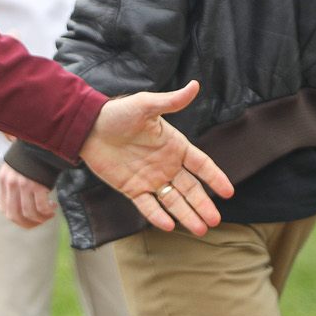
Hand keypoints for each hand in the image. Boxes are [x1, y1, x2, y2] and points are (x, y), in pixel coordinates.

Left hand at [0, 161, 56, 227]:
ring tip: (49, 214)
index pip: (4, 209)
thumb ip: (9, 185)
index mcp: (3, 180)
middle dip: (28, 224)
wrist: (42, 141)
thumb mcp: (14, 168)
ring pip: (29, 213)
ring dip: (40, 219)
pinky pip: (41, 207)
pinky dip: (47, 212)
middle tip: (39, 222)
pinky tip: (53, 208)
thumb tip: (0, 205)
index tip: (28, 219)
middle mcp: (11, 183)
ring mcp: (23, 183)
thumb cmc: (30, 157)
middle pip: (14, 215)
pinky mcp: (37, 183)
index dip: (16, 219)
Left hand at [78, 82, 234, 235]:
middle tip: (215, 221)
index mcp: (174, 145)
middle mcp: (166, 164)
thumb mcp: (146, 105)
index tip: (228, 192)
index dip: (214, 178)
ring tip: (201, 230)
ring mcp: (150, 178)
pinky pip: (147, 205)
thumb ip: (171, 101)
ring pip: (173, 200)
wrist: (88, 127)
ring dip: (186, 215)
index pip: (201, 165)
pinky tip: (168, 226)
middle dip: (203, 204)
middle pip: (190, 188)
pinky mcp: (132, 188)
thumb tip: (195, 85)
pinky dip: (157, 216)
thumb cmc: (118, 113)